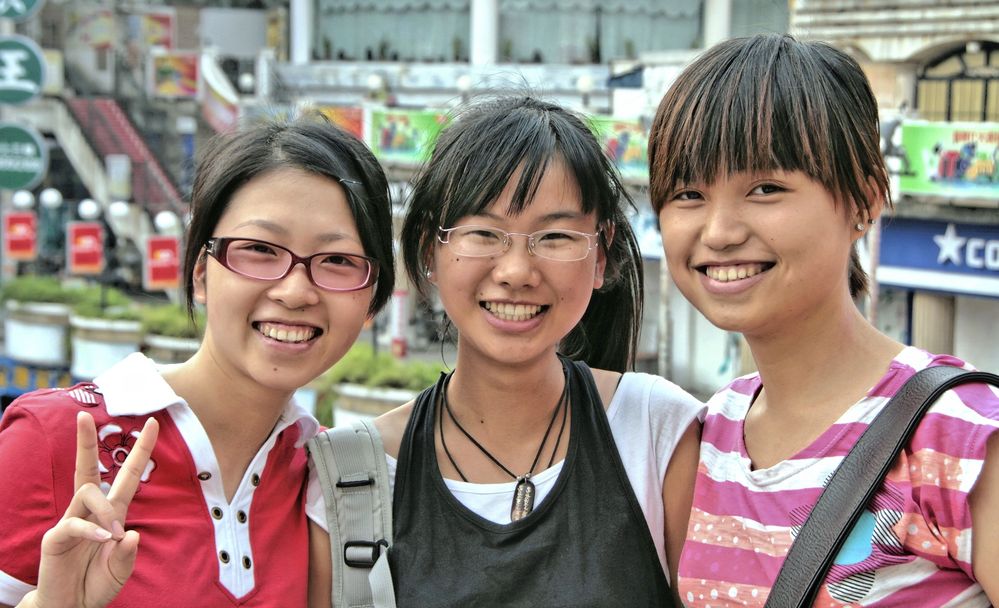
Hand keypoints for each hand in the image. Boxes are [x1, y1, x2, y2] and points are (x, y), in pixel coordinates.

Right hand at [20, 412, 158, 607]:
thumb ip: (127, 555)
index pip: (127, 475)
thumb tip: (132, 535)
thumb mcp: (121, 570)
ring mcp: (71, 522)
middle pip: (86, 469)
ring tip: (112, 534)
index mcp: (112, 514)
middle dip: (84, 442)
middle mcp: (90, 512)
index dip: (140, 450)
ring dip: (105, 509)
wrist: (70, 606)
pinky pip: (74, 524)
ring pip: (86, 493)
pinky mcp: (55, 538)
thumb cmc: (96, 584)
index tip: (153, 422)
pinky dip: (91, 530)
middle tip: (83, 416)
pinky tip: (103, 540)